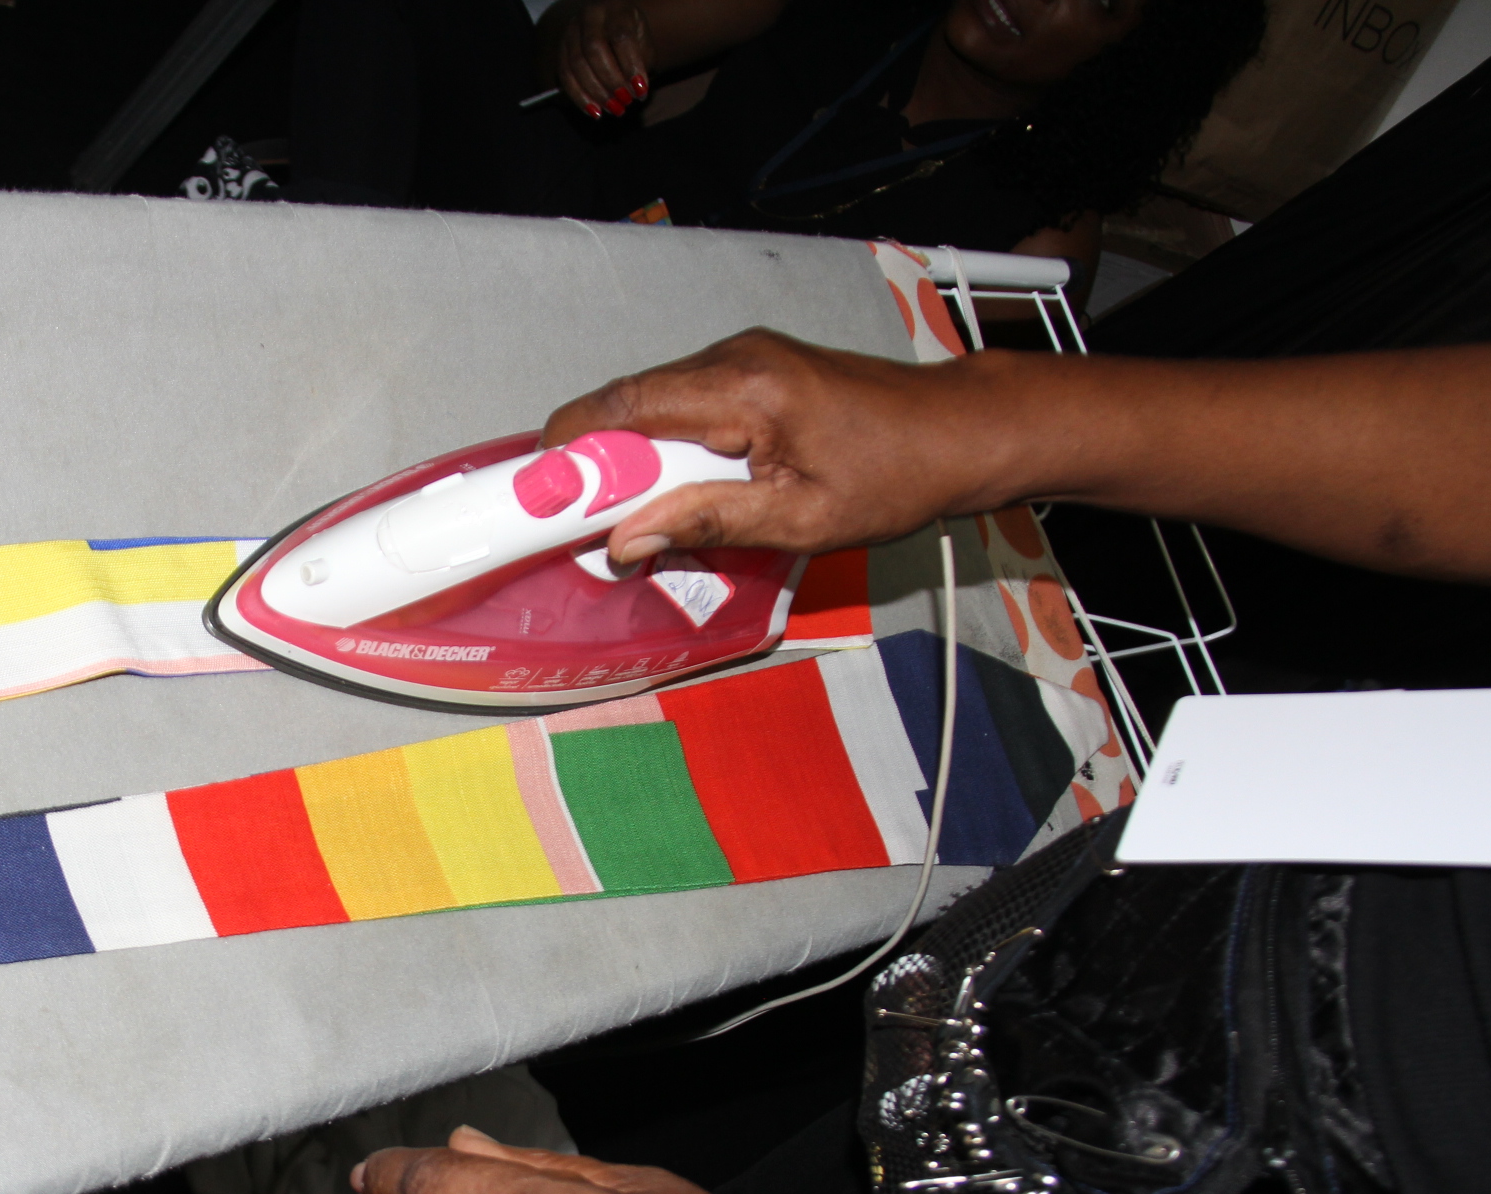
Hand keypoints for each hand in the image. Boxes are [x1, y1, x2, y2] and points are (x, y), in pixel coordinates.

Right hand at [541, 328, 1024, 565]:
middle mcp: (735, 356)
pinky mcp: (752, 366)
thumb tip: (626, 541)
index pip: (628, 404)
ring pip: (654, 400)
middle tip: (572, 515)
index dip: (569, 441)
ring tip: (621, 511)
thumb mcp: (801, 519)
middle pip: (630, 400)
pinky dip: (662, 443)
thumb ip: (707, 523)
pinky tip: (669, 488)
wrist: (956, 432)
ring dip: (629, 454)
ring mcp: (743, 355)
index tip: (534, 485)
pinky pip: (683, 401)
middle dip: (593, 456)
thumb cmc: (894, 478)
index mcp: (746, 389)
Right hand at [549, 0, 653, 116]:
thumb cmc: (632, 37)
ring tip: (613, 109)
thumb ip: (642, 63)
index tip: (641, 91)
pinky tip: (594, 111)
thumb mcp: (643, 42)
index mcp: (616, 9)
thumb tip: (636, 91)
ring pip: (576, 63)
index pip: (621, 36)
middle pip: (594, 49)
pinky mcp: (561, 49)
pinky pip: (565, 75)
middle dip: (610, 80)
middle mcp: (590, 15)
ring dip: (595, 92)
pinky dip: (579, 97)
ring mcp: (572, 31)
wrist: (610, 26)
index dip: (630, 65)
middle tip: (625, 102)